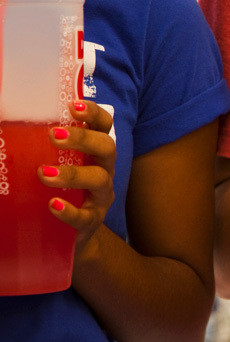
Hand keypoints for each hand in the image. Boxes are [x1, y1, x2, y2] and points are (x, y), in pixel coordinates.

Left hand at [38, 100, 115, 257]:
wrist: (68, 235)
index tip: (73, 106)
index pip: (103, 126)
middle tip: (54, 135)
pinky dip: (70, 211)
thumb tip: (2, 122)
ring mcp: (101, 196)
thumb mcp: (52, 164)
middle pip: (107, 147)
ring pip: (99, 179)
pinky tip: (54, 205)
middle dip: (83, 138)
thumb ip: (35, 146)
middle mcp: (104, 169)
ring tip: (45, 173)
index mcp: (94, 152)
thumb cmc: (57, 190)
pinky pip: (86, 216)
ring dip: (73, 173)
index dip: (93, 114)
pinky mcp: (92, 221)